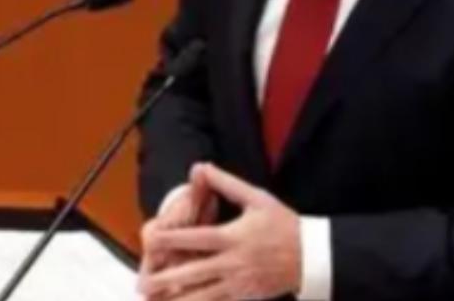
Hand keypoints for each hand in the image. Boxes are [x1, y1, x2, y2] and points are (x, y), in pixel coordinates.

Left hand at [138, 163, 301, 300]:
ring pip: (202, 296)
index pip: (197, 238)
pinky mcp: (244, 297)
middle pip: (193, 273)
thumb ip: (226, 183)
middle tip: (142, 281)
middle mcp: (233, 263)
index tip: (150, 239)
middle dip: (166, 279)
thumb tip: (201, 166)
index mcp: (234, 237)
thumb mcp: (257, 198)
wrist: (311, 256)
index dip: (172, 239)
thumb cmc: (283, 224)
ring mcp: (238, 284)